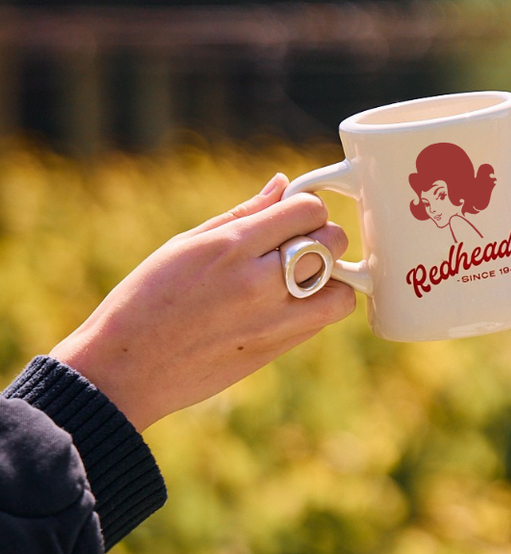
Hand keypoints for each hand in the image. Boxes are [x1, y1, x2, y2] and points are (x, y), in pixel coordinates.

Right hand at [50, 174, 355, 431]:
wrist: (124, 370)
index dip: (306, 206)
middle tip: (300, 243)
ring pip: (343, 290)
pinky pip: (323, 320)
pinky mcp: (276, 349)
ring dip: (333, 279)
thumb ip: (243, 213)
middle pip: (334, 242)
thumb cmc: (145, 299)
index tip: (292, 215)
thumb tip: (283, 184)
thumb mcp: (185, 244)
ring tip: (306, 278)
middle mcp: (259, 281)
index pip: (308, 209)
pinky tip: (291, 303)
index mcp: (233, 246)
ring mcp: (272, 319)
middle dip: (323, 236)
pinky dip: (319, 307)